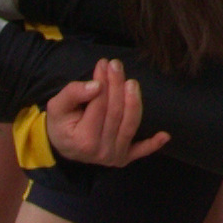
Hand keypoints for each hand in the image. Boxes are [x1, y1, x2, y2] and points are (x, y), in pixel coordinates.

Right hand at [43, 60, 167, 166]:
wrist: (63, 145)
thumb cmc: (61, 123)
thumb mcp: (57, 106)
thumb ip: (73, 93)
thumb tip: (96, 85)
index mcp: (83, 140)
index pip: (99, 106)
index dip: (103, 82)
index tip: (103, 63)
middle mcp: (101, 152)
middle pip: (116, 113)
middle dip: (117, 86)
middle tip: (116, 65)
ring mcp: (114, 157)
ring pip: (130, 124)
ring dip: (134, 102)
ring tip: (131, 82)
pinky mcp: (124, 158)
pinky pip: (141, 151)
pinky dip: (153, 144)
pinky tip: (164, 135)